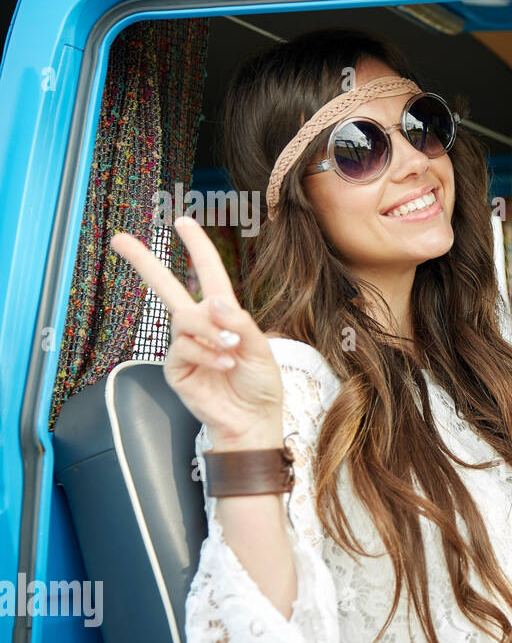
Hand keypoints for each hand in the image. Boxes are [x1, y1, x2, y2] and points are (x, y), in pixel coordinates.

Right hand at [110, 217, 283, 449]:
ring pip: (185, 320)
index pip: (209, 274)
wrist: (252, 420)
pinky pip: (183, 348)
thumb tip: (211, 301)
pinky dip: (207, 355)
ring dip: (211, 333)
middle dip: (144, 263)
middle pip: (167, 288)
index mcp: (223, 315)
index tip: (182, 222)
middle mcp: (199, 326)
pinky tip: (223, 366)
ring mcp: (185, 346)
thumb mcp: (261, 349)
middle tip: (119, 239)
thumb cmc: (259, 385)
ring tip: (231, 352)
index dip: (197, 247)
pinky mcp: (175, 367)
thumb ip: (239, 322)